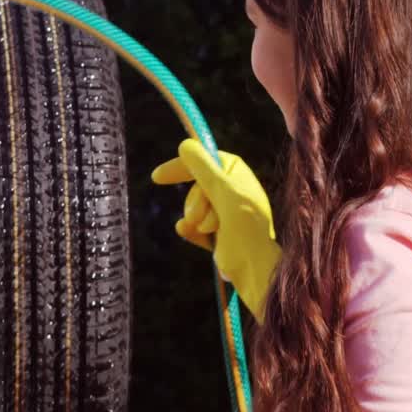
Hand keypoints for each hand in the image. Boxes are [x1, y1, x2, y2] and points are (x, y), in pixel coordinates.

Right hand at [152, 138, 280, 319]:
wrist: (253, 266)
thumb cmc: (245, 226)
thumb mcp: (223, 191)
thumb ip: (203, 168)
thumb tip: (185, 145)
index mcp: (238, 176)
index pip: (204, 160)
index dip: (182, 166)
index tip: (158, 177)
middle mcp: (231, 192)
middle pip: (195, 186)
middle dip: (195, 201)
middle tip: (204, 217)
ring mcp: (223, 213)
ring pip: (191, 207)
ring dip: (196, 218)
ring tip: (210, 229)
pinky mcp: (216, 234)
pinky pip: (191, 226)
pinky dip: (189, 230)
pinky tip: (186, 232)